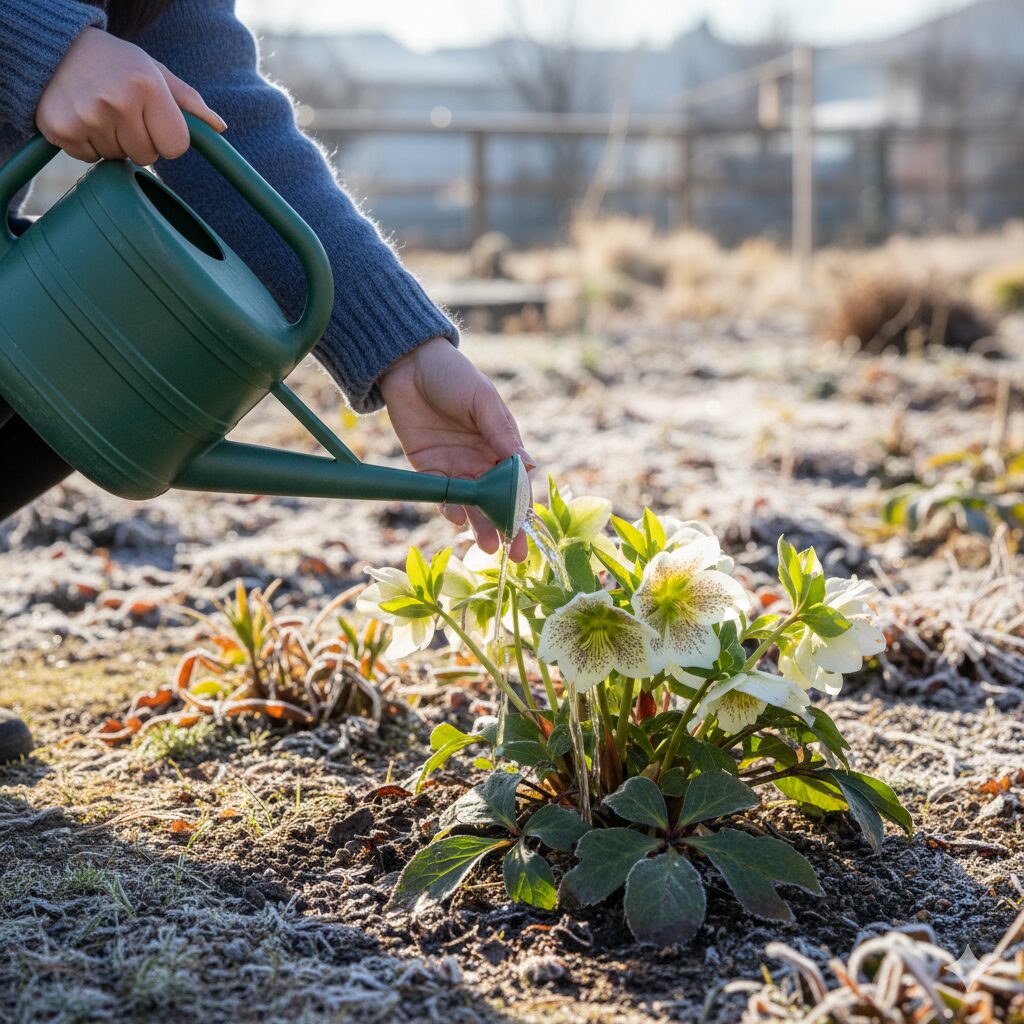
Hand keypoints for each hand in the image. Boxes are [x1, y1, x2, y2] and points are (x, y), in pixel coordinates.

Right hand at [36, 27, 224, 163]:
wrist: (54, 47)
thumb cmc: (114, 63)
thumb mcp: (153, 71)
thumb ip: (188, 101)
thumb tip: (220, 127)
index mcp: (148, 86)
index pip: (176, 147)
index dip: (166, 139)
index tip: (153, 121)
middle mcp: (118, 101)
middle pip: (147, 156)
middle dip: (138, 140)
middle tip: (120, 111)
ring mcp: (88, 116)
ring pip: (118, 158)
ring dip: (112, 142)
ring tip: (99, 110)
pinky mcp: (62, 129)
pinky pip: (90, 158)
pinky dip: (87, 144)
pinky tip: (81, 117)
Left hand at [379, 338, 534, 559]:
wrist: (408, 364)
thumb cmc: (453, 375)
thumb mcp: (482, 400)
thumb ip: (501, 433)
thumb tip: (530, 466)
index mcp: (501, 445)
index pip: (517, 484)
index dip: (523, 508)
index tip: (528, 530)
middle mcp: (480, 461)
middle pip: (495, 502)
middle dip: (505, 528)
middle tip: (512, 555)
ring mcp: (454, 467)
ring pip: (470, 504)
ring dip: (479, 526)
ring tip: (487, 546)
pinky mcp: (427, 469)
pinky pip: (440, 495)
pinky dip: (449, 508)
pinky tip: (457, 518)